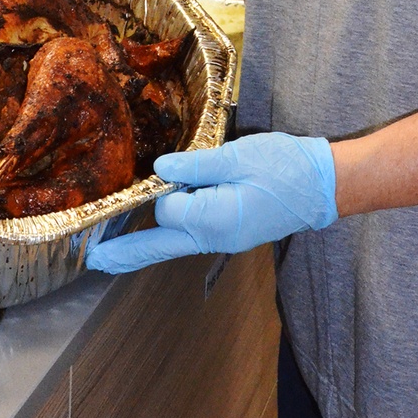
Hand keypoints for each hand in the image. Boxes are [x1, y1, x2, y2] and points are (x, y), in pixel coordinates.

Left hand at [86, 133, 336, 272]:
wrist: (323, 185)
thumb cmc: (283, 166)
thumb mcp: (239, 156)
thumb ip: (197, 164)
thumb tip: (161, 168)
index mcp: (216, 219)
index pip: (168, 210)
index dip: (164, 188)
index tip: (170, 170)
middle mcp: (215, 237)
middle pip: (162, 247)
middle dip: (127, 253)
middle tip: (94, 262)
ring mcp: (224, 239)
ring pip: (175, 244)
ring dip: (143, 245)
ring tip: (112, 252)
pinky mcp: (231, 232)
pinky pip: (192, 236)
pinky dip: (168, 236)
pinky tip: (156, 230)